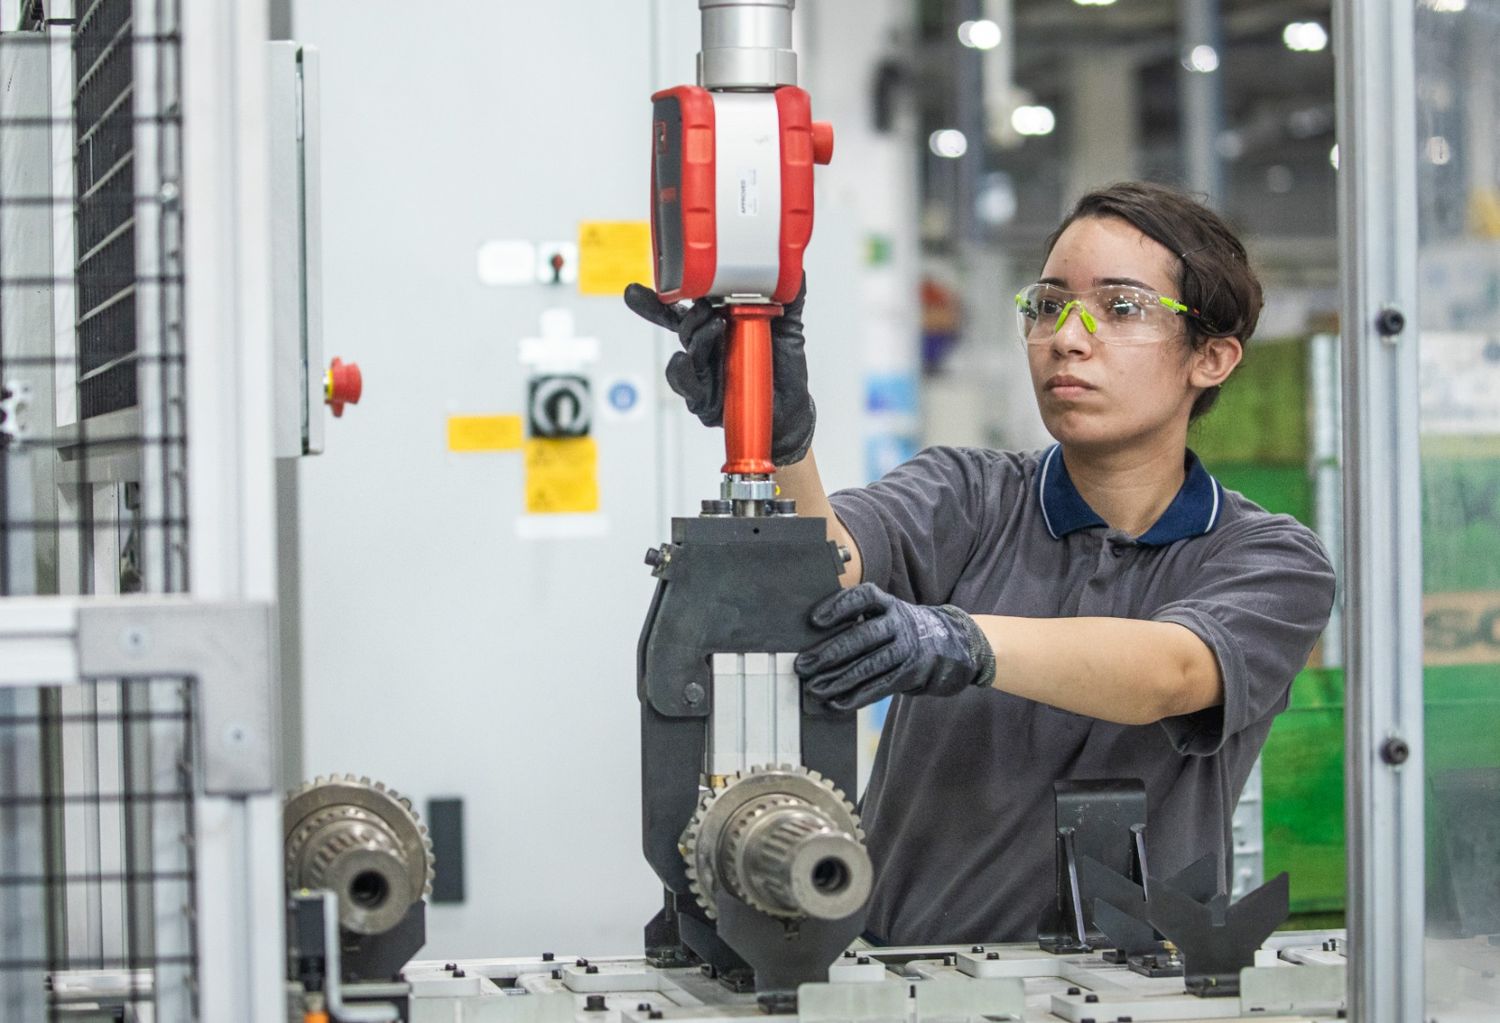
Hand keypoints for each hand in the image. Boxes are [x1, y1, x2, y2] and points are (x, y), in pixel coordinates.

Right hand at [623, 279, 815, 465]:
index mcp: (719, 324)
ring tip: (714, 324)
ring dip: (696, 334)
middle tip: (703, 301)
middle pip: (679, 323)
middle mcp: (707, 346)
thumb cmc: (782, 368)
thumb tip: (795, 270)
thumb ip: (787, 298)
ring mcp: (703, 371)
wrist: (790, 410)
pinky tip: (685, 360)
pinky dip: (682, 370)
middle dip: (673, 309)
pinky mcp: (703, 397)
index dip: (665, 295)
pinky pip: (686, 382)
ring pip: (686, 349)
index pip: (688, 304)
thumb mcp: (788, 328)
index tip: (636, 289)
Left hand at [795, 583, 996, 711]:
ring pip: (869, 666)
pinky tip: (836, 703)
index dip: (838, 607)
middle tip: (803, 665)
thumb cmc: (898, 628)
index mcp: (887, 603)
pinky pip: (880, 686)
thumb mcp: (886, 612)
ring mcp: (907, 649)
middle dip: (829, 653)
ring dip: (839, 680)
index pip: (862, 597)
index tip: (814, 621)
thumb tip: (813, 638)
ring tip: (814, 689)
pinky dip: (857, 697)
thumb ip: (858, 618)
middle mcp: (899, 622)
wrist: (947, 644)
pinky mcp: (911, 673)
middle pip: (862, 636)